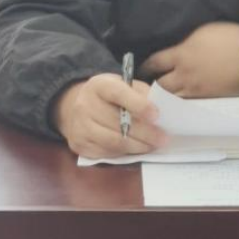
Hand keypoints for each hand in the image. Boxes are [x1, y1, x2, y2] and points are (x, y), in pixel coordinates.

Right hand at [51, 73, 167, 157]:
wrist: (76, 107)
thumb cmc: (108, 95)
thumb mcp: (123, 85)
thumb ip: (140, 93)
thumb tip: (159, 108)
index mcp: (99, 85)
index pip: (118, 94)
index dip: (138, 105)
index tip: (156, 115)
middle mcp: (85, 105)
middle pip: (118, 123)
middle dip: (145, 133)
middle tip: (163, 138)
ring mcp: (80, 127)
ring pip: (114, 142)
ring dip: (138, 146)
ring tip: (153, 146)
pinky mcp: (80, 146)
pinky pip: (107, 154)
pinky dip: (125, 153)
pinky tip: (137, 149)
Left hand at [139, 22, 238, 97]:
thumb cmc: (230, 38)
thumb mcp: (202, 31)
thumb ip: (185, 43)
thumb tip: (176, 48)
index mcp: (182, 55)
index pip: (155, 63)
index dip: (146, 66)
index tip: (143, 68)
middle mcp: (184, 75)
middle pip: (160, 86)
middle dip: (153, 85)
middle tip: (149, 84)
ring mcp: (196, 90)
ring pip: (173, 98)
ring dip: (166, 96)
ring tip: (163, 96)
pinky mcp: (208, 99)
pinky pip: (188, 103)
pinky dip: (182, 102)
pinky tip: (181, 100)